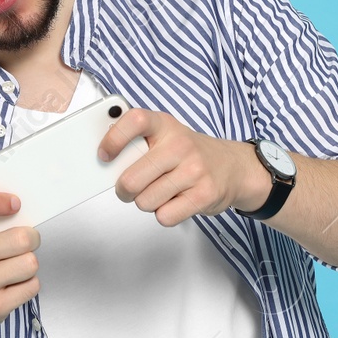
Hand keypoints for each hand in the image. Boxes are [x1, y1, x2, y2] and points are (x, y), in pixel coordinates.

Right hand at [0, 192, 41, 337]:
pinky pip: (32, 285)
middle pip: (21, 238)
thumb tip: (21, 207)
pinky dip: (28, 284)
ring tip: (14, 267)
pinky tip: (13, 285)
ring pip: (30, 263)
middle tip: (25, 242)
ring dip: (28, 264)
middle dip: (31, 239)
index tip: (14, 204)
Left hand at [96, 107, 270, 226]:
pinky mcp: (204, 195)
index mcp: (165, 125)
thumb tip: (103, 161)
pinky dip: (164, 214)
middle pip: (132, 179)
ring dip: (147, 202)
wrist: (233, 167)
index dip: (113, 140)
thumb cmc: (189, 154)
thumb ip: (137, 143)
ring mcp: (194, 170)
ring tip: (161, 191)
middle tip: (131, 187)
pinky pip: (165, 216)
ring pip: (145, 201)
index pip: (133, 121)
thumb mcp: (165, 137)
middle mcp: (180, 145)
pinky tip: (175, 201)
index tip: (104, 155)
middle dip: (124, 189)